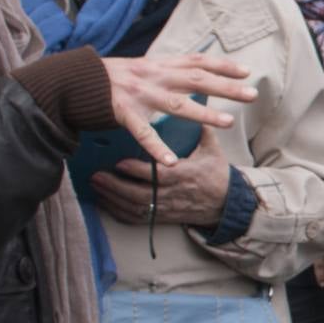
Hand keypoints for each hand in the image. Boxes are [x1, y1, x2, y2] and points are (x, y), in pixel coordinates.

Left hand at [92, 128, 229, 227]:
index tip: (119, 163)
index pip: (158, 176)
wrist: (228, 204)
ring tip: (96, 186)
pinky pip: (138, 218)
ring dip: (112, 199)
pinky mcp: (163, 217)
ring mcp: (168, 208)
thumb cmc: (218, 175)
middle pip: (140, 195)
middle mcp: (174, 194)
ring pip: (136, 208)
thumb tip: (192, 104)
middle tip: (96, 175)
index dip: (137, 172)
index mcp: (186, 176)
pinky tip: (105, 202)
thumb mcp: (212, 150)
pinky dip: (119, 212)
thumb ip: (200, 129)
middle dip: (116, 187)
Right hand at [103, 54, 251, 165]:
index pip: (196, 61)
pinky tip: (171, 162)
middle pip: (196, 80)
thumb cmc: (106, 78)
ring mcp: (139, 94)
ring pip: (177, 104)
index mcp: (157, 65)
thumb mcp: (139, 68)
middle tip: (251, 95)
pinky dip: (157, 147)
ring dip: (204, 115)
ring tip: (227, 123)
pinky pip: (143, 133)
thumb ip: (164, 70)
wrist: (71, 81)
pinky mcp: (123, 113)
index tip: (245, 71)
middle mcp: (152, 76)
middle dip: (225, 87)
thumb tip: (189, 70)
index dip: (221, 65)